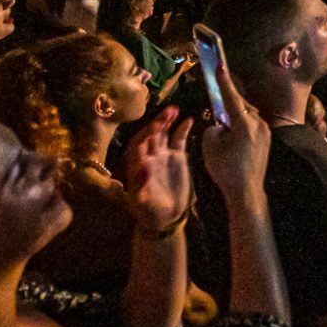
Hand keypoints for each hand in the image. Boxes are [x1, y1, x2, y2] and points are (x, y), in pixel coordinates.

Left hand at [123, 107, 194, 233]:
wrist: (166, 216)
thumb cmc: (150, 211)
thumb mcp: (143, 202)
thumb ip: (141, 185)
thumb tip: (143, 167)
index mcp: (138, 165)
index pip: (139, 144)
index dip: (146, 134)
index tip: (155, 126)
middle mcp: (150, 156)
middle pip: (151, 134)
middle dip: (158, 122)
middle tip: (168, 112)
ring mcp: (163, 155)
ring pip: (164, 133)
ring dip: (168, 121)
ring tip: (175, 110)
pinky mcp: (177, 157)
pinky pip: (179, 140)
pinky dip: (182, 129)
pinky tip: (189, 119)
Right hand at [201, 63, 271, 204]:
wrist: (246, 191)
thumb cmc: (225, 169)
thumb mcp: (210, 145)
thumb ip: (213, 126)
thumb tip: (220, 122)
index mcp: (244, 123)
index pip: (231, 97)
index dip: (224, 81)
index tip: (220, 66)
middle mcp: (259, 123)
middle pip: (240, 106)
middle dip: (227, 107)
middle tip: (217, 110)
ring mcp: (266, 131)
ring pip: (246, 117)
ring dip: (234, 120)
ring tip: (224, 136)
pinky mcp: (267, 140)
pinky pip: (252, 127)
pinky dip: (241, 128)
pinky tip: (233, 142)